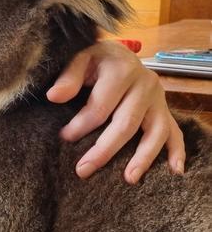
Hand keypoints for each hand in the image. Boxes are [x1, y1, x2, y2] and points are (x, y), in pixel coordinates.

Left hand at [46, 40, 184, 182]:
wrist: (119, 53)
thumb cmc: (97, 60)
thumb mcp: (80, 58)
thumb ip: (68, 77)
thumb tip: (53, 96)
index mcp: (122, 71)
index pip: (100, 106)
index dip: (80, 125)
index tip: (64, 138)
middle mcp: (145, 85)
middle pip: (126, 123)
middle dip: (104, 150)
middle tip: (83, 171)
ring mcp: (159, 99)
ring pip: (155, 132)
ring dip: (143, 157)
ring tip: (128, 179)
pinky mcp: (165, 110)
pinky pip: (175, 132)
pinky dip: (177, 152)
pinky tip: (174, 171)